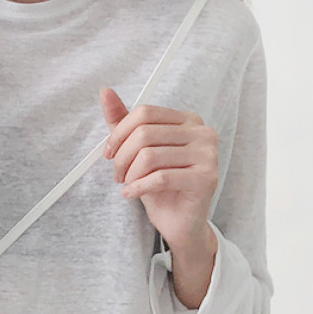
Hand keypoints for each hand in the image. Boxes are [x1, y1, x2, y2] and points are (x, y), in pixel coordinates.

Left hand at [99, 88, 218, 251]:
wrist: (179, 221)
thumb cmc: (162, 185)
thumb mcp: (138, 150)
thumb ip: (123, 121)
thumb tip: (105, 92)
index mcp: (188, 120)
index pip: (145, 113)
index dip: (119, 133)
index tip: (109, 152)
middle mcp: (202, 132)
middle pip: (145, 134)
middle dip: (122, 157)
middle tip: (118, 174)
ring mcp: (208, 155)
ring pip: (150, 156)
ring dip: (130, 174)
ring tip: (127, 184)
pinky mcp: (206, 178)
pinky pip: (160, 177)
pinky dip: (139, 187)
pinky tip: (132, 193)